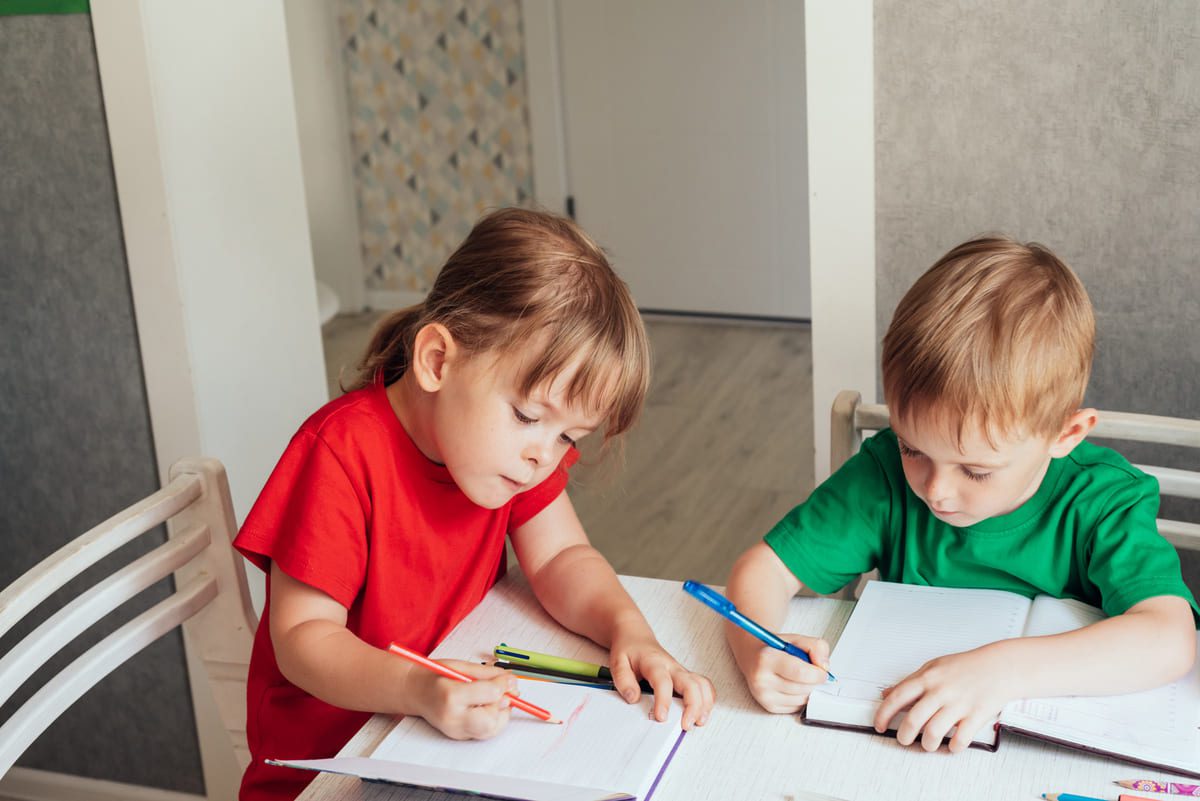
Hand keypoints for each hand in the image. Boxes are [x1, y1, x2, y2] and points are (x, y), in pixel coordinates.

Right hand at [407, 659, 516, 739]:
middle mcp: (453, 718)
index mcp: (451, 695)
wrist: (414, 691)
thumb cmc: (435, 676)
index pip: (490, 693)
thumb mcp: (461, 666)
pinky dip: (493, 720)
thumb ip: (488, 674)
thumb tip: (512, 682)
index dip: (504, 684)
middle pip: (491, 720)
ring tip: (492, 698)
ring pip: (491, 729)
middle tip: (502, 691)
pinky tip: (487, 707)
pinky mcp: (459, 737)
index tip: (509, 678)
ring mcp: (455, 731)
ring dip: (500, 713)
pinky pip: (485, 732)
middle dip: (503, 704)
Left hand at [608, 630, 715, 729]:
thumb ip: (623, 680)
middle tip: (685, 725)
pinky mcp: (685, 677)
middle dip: (693, 706)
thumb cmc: (629, 650)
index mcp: (654, 662)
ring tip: (698, 722)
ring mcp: (681, 671)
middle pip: (692, 684)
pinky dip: (707, 700)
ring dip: (704, 704)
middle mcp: (672, 667)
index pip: (663, 682)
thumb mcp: (617, 662)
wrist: (637, 637)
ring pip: (702, 684)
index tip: (661, 717)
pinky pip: (704, 686)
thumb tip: (633, 698)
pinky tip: (702, 713)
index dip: (664, 701)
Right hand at [734, 634, 830, 713]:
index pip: (800, 673)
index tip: (822, 671)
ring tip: (800, 678)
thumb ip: (816, 647)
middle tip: (811, 672)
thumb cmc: (775, 648)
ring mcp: (764, 695)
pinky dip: (800, 698)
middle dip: (814, 682)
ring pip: (801, 700)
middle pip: (803, 688)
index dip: (817, 673)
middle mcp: (761, 679)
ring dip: (808, 690)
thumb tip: (824, 667)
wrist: (753, 656)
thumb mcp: (796, 639)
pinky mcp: (769, 706)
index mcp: (766, 658)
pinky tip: (794, 686)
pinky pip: (796, 708)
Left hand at [873, 643, 1017, 752]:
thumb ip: (910, 682)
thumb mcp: (933, 667)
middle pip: (913, 720)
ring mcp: (958, 704)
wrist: (999, 667)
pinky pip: (960, 739)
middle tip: (904, 739)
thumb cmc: (966, 667)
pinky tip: (951, 745)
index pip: (897, 697)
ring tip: (927, 744)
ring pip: (933, 733)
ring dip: (927, 744)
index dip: (884, 714)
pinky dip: (952, 747)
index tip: (879, 725)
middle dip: (904, 736)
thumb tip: (887, 694)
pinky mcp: (976, 716)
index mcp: (927, 678)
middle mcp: (941, 691)